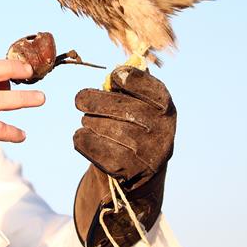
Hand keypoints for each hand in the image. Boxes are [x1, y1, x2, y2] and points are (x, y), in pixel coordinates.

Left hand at [72, 66, 176, 246]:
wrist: (142, 173)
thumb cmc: (136, 127)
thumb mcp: (142, 104)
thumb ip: (130, 86)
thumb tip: (116, 73)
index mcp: (165, 107)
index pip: (136, 81)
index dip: (119, 78)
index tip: (111, 80)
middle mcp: (161, 129)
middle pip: (112, 103)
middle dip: (90, 100)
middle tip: (81, 101)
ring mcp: (145, 152)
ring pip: (97, 124)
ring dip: (87, 121)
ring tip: (89, 122)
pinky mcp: (126, 170)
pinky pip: (88, 144)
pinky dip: (81, 138)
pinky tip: (85, 137)